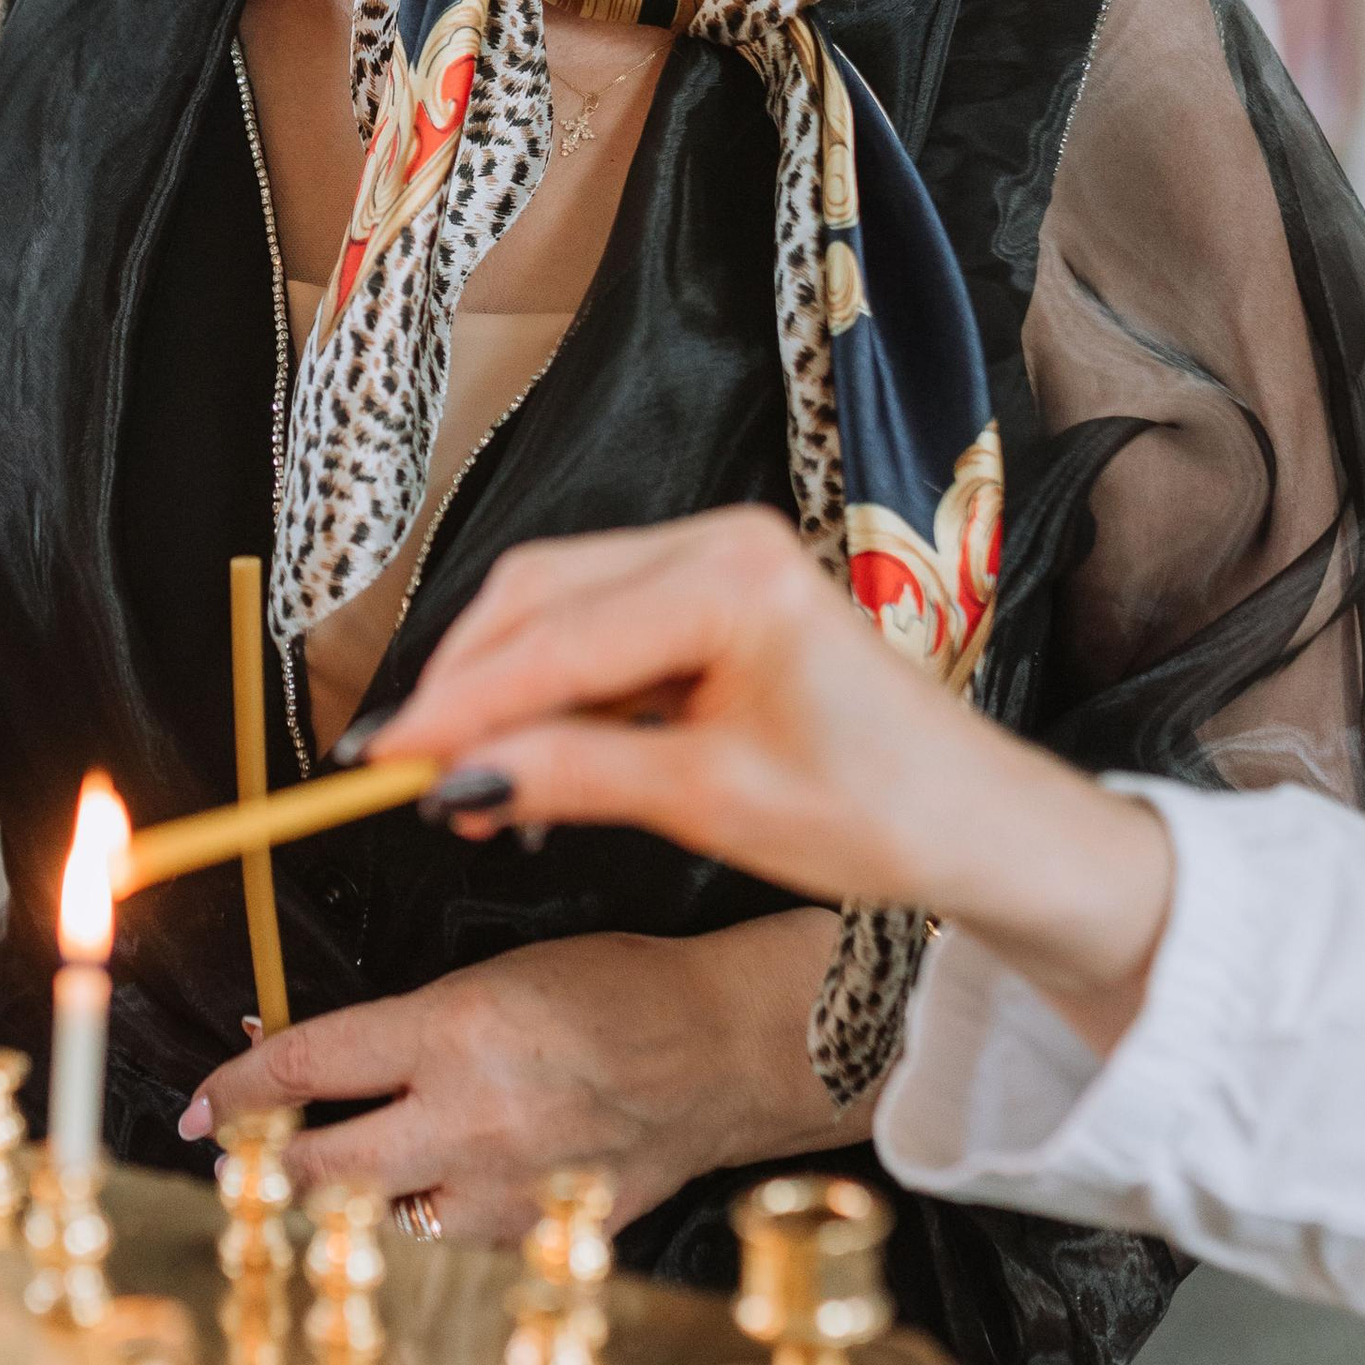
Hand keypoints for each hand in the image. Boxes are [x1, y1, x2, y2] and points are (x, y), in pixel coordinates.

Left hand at [180, 911, 860, 1244]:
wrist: (724, 1050)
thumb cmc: (612, 988)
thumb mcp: (493, 977)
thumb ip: (402, 1024)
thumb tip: (307, 1055)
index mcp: (452, 1033)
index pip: (305, 1070)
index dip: (235, 1089)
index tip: (201, 1106)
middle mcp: (469, 1122)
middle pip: (316, 1170)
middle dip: (264, 1165)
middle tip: (244, 1157)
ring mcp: (508, 1194)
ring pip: (377, 1223)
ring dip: (345, 1200)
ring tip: (332, 1176)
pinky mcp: (541, 1239)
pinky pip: (453, 1243)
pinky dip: (431, 1218)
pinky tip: (441, 1187)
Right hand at [372, 510, 1174, 1055]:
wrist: (984, 824)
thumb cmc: (880, 813)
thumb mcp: (712, 803)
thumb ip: (575, 773)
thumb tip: (455, 774)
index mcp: (730, 576)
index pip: (554, 639)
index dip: (458, 703)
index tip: (380, 762)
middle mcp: (717, 540)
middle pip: (538, 595)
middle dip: (469, 686)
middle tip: (408, 777)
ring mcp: (716, 558)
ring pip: (558, 607)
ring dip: (505, 692)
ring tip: (471, 790)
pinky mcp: (713, 591)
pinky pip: (600, 627)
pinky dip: (554, 692)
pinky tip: (530, 763)